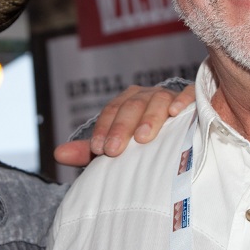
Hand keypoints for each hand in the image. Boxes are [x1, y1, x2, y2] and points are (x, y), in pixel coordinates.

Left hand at [54, 83, 194, 166]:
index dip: (103, 129)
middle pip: (131, 106)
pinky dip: (182, 101)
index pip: (110, 112)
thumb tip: (57, 154)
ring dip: (148, 118)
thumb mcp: (115, 148)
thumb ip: (88, 152)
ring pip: (156, 100)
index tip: (98, 149)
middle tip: (114, 150)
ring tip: (143, 138)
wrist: (181, 138)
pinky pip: (188, 95)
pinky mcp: (192, 100)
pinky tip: (175, 112)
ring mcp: (169, 97)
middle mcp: (145, 96)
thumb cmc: (143, 146)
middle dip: (121, 128)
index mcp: (126, 104)